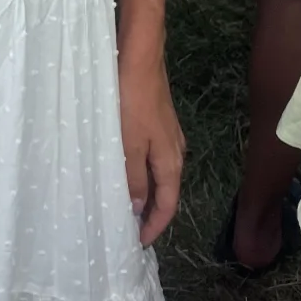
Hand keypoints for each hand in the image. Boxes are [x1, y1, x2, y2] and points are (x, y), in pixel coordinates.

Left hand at [119, 55, 184, 246]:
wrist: (140, 57)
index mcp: (171, 161)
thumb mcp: (129, 144)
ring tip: (125, 204)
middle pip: (166, 190)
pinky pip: (152, 156)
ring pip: (158, 173)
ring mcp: (167, 134)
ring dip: (145, 191)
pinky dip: (141, 171)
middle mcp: (175, 150)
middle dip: (151, 212)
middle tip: (130, 229)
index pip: (168, 204)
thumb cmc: (132, 101)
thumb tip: (139, 208)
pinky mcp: (157, 120)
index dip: (155, 226)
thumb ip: (134, 177)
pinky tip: (125, 169)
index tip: (139, 244)